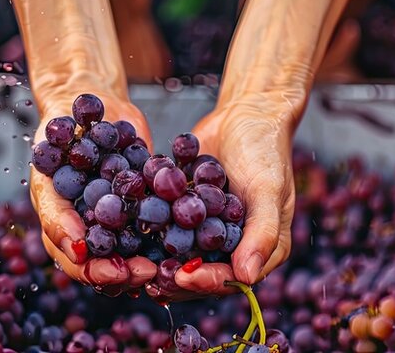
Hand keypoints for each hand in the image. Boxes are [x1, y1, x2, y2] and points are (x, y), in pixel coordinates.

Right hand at [30, 91, 156, 295]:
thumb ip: (56, 205)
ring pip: (128, 255)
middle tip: (149, 272)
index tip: (118, 272)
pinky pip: (152, 229)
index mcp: (59, 223)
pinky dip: (166, 240)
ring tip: (167, 266)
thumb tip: (77, 247)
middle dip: (125, 274)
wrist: (92, 103)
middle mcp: (85, 228)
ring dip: (147, 264)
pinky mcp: (139, 205)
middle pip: (103, 267)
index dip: (95, 271)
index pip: (74, 261)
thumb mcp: (50, 161)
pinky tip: (185, 243)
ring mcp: (113, 220)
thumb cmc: (63, 125)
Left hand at [149, 95, 296, 300]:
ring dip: (159, 262)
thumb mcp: (268, 190)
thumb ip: (261, 233)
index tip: (182, 277)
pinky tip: (126, 234)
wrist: (246, 114)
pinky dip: (150, 233)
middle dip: (175, 278)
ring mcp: (207, 231)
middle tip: (148, 276)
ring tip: (134, 263)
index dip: (206, 281)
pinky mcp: (187, 213)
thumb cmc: (266, 151)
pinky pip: (168, 229)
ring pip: (182, 257)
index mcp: (261, 250)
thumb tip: (247, 278)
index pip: (231, 278)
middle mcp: (234, 247)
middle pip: (202, 274)